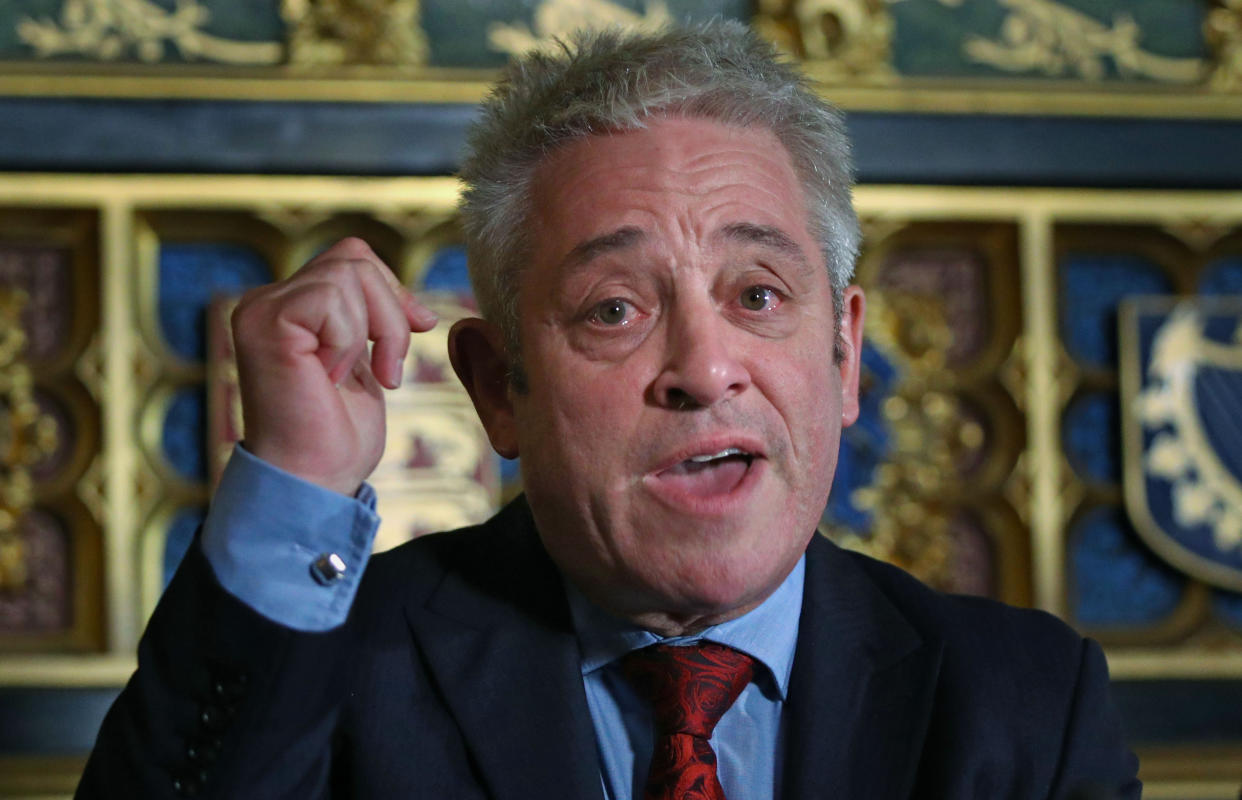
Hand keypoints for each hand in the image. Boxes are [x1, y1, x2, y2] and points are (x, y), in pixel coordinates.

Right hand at [231, 238, 437, 495]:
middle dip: (392, 310)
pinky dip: (350, 342)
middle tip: (391, 368)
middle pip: (354, 257)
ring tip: (367, 377)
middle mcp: (265, 302)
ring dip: (378, 330)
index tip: (418, 330)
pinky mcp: (265, 323)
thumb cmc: (337, 437)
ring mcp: (260, 310)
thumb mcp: (366, 367)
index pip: (352, 258)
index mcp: (288, 308)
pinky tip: (332, 378)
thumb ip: (372, 323)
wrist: (313, 482)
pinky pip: (333, 299)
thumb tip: (418, 308)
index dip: (393, 291)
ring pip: (349, 273)